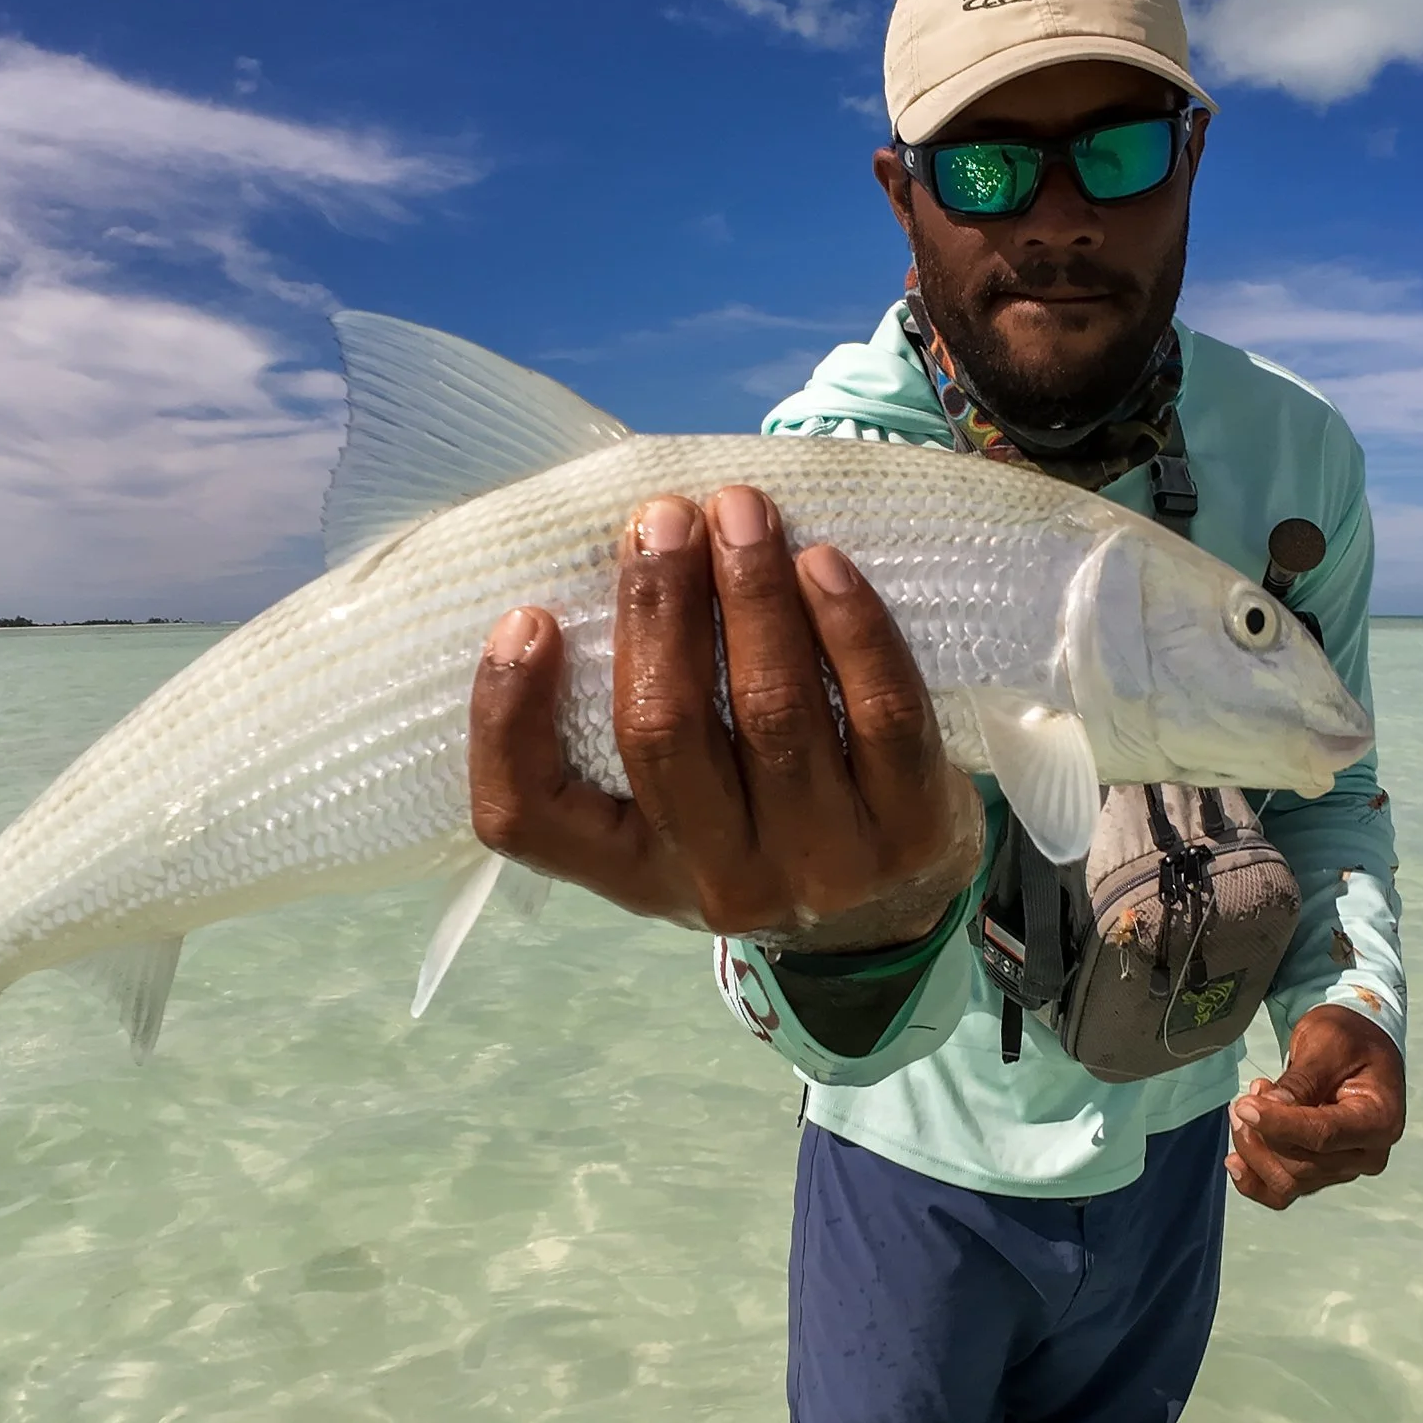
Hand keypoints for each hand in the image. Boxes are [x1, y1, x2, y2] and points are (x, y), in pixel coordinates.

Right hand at [469, 485, 982, 949]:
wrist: (892, 909)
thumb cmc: (755, 819)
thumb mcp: (672, 807)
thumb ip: (632, 717)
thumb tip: (621, 561)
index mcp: (632, 872)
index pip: (527, 817)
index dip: (508, 718)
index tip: (529, 616)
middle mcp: (720, 881)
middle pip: (664, 733)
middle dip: (658, 608)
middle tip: (662, 519)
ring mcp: (822, 866)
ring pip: (773, 713)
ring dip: (751, 594)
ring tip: (740, 513)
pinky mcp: (913, 833)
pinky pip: (882, 713)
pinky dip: (850, 627)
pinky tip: (823, 564)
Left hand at [1227, 1003, 1405, 1208]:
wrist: (1357, 1046)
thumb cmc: (1348, 1040)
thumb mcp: (1328, 1043)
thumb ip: (1302, 1079)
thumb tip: (1269, 1106)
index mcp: (1379, 1120)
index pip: (1323, 1135)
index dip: (1279, 1125)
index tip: (1245, 1107)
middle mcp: (1367, 1154)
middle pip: (1302, 1162)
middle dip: (1261, 1133)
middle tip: (1246, 1096)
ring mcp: (1345, 1168)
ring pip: (1288, 1180)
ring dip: (1254, 1150)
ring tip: (1243, 1109)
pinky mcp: (1322, 1173)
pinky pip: (1285, 1192)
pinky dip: (1256, 1180)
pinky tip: (1235, 1162)